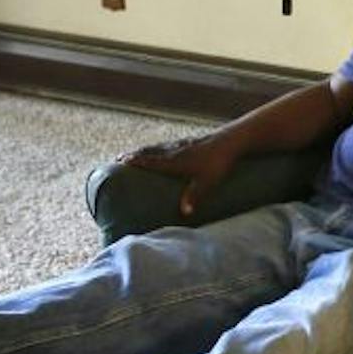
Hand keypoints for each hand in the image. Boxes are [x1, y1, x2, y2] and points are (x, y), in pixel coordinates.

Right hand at [120, 131, 237, 218]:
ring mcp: (183, 144)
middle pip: (150, 152)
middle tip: (119, 158)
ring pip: (159, 147)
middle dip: (135, 155)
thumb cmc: (218, 162)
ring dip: (146, 150)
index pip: (151, 161)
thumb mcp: (207, 182)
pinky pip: (170, 144)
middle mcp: (175, 150)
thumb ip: (194, 196)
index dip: (136, 161)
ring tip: (136, 152)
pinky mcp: (192, 141)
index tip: (120, 162)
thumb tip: (184, 213)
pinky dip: (160, 147)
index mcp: (175, 161)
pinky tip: (163, 147)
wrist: (233, 140)